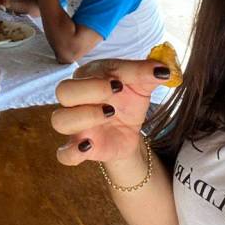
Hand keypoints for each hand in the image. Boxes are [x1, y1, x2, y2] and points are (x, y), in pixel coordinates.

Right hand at [51, 58, 170, 166]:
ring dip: (82, 117)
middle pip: (63, 91)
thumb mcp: (141, 84)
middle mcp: (75, 99)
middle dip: (87, 91)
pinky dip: (72, 152)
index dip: (101, 78)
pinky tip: (89, 146)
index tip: (121, 84)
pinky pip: (64, 154)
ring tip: (110, 116)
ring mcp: (75, 125)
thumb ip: (148, 73)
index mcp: (88, 77)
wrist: (130, 129)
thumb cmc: (128, 98)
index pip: (85, 72)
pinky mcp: (79, 148)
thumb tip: (165, 70)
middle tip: (114, 96)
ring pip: (59, 120)